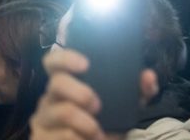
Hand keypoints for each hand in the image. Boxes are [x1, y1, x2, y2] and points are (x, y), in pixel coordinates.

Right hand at [30, 48, 157, 139]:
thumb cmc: (107, 121)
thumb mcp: (126, 105)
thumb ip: (139, 90)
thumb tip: (148, 77)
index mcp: (68, 81)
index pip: (54, 61)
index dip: (66, 58)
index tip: (86, 64)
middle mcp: (52, 96)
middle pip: (56, 83)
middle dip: (81, 93)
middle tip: (98, 106)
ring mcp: (44, 118)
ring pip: (59, 112)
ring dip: (84, 123)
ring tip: (98, 133)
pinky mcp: (41, 137)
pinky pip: (57, 136)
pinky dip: (77, 139)